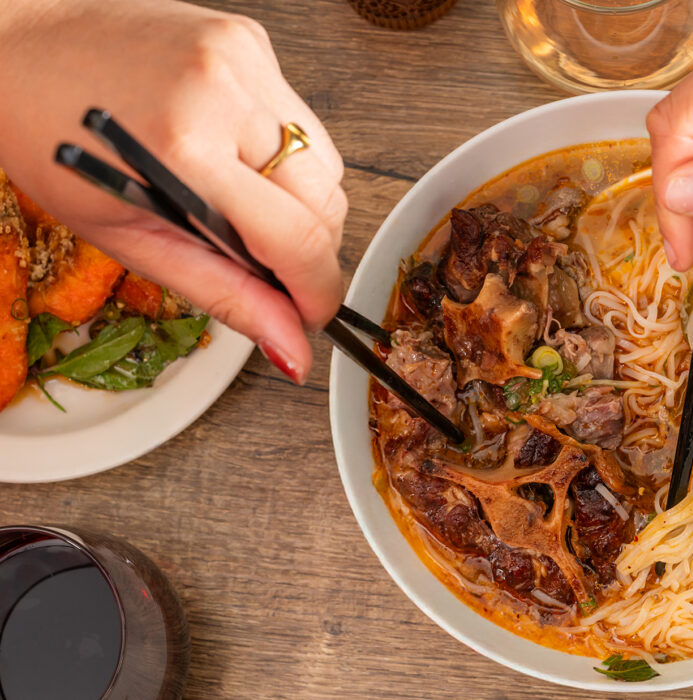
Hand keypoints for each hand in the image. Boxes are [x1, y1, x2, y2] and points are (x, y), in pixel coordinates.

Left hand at [0, 0, 346, 383]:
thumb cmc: (50, 138)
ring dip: (302, 204)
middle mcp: (225, 90)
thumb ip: (223, 293)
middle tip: (273, 270)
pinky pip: (302, 122)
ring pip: (327, 163)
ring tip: (243, 207)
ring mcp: (243, 58)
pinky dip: (282, 157)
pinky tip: (235, 156)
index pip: (299, 238)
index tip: (311, 313)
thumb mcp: (128, 237)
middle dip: (313, 252)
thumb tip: (289, 345)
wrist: (19, 47)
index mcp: (184, 146)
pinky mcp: (251, 40)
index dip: (319, 291)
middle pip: (330, 201)